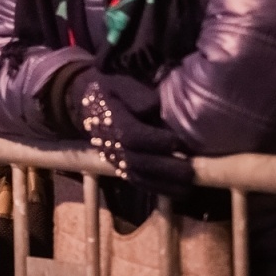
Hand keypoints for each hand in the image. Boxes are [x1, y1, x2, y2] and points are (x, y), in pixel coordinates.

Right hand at [70, 72, 194, 196]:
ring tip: (187, 186)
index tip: (177, 141)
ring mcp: (115, 159)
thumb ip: (135, 93)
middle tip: (189, 170)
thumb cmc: (111, 92)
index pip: (131, 135)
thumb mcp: (119, 84)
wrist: (86, 105)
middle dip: (164, 168)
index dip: (154, 141)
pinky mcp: (121, 167)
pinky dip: (157, 189)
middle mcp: (111, 145)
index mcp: (111, 121)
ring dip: (164, 184)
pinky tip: (177, 191)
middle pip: (137, 161)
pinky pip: (137, 182)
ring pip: (138, 176)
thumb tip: (152, 107)